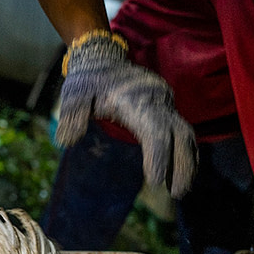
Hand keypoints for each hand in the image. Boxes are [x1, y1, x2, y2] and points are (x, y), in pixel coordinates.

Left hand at [55, 31, 197, 196]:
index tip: (156, 182)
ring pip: (185, 135)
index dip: (158, 156)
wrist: (103, 59)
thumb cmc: (88, 79)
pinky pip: (182, 134)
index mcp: (137, 100)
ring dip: (186, 163)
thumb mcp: (75, 93)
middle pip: (179, 135)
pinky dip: (185, 154)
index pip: (154, 131)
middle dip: (181, 165)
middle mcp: (157, 102)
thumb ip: (72, 114)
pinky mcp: (166, 110)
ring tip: (180, 191)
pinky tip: (181, 175)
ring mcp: (164, 105)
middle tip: (177, 194)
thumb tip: (67, 141)